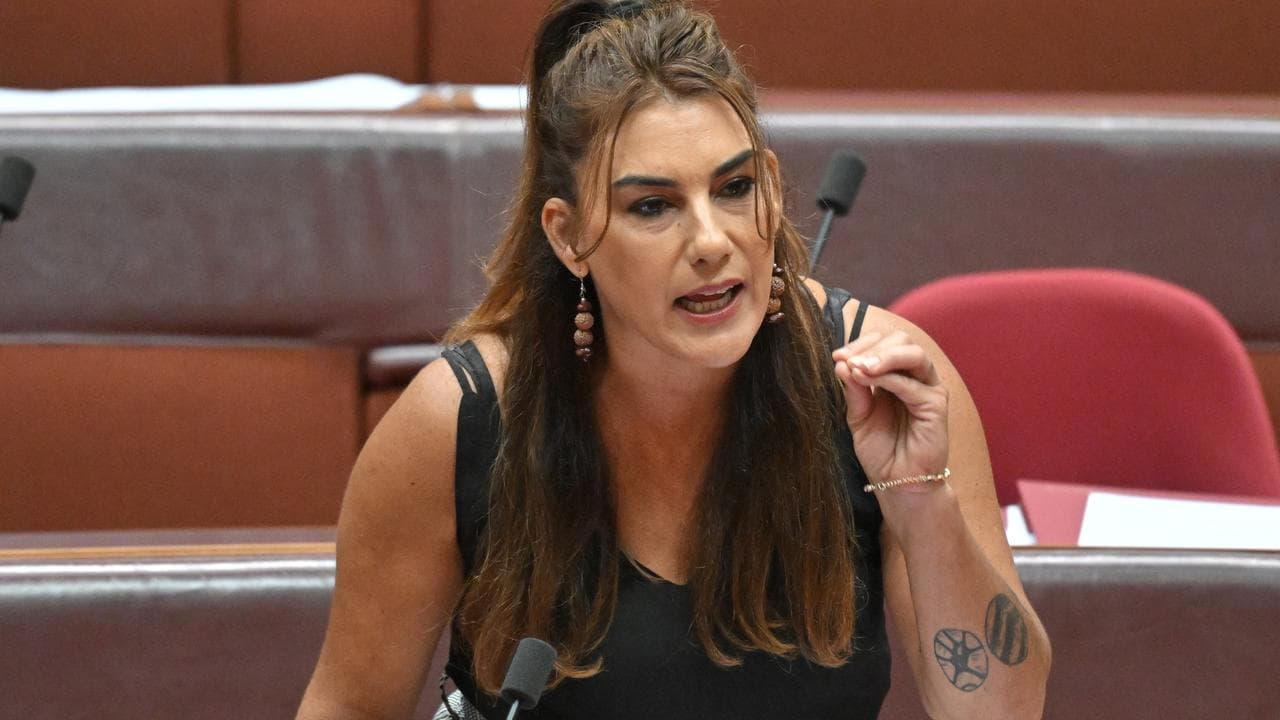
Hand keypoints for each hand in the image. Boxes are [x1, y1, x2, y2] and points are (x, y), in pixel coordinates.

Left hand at [832, 330, 949, 493]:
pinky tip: (867, 378)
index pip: (884, 343)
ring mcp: (929, 389)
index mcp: (897, 375)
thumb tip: (841, 362)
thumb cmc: (880, 450)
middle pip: (901, 340)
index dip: (860, 344)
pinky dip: (889, 377)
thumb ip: (854, 390)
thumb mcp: (858, 416)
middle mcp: (916, 377)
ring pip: (913, 354)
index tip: (837, 355)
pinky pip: (913, 384)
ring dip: (882, 356)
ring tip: (858, 366)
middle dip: (870, 345)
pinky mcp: (936, 405)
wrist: (897, 482)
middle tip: (846, 359)